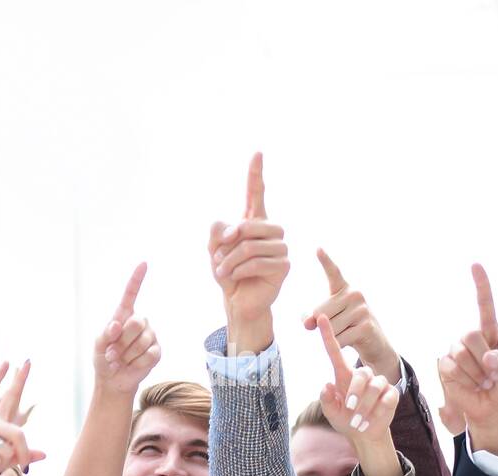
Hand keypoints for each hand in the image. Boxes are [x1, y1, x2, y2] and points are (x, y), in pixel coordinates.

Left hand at [94, 263, 160, 393]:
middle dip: (123, 341)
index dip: (137, 279)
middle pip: (136, 322)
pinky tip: (133, 365)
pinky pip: (149, 354)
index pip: (130, 294)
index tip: (143, 264)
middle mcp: (139, 322)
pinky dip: (137, 363)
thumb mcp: (97, 347)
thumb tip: (116, 325)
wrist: (114, 380)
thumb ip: (104, 335)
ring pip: (143, 341)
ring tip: (122, 360)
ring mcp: (150, 336)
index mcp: (123, 316)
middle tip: (114, 352)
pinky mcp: (157, 351)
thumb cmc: (104, 359)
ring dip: (128, 355)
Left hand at [207, 153, 289, 351]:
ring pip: (250, 246)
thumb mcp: (213, 248)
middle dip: (228, 244)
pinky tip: (234, 278)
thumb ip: (218, 230)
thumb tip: (235, 230)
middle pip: (249, 225)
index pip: (256, 193)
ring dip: (229, 261)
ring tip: (222, 272)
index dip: (256, 174)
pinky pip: (257, 263)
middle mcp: (271, 231)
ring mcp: (280, 248)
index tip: (257, 152)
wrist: (237, 301)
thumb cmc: (227, 272)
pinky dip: (239, 271)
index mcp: (254, 221)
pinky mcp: (284, 266)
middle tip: (216, 258)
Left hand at [302, 249, 400, 384]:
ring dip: (333, 337)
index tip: (318, 248)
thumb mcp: (329, 319)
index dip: (326, 261)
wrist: (374, 344)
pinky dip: (340, 346)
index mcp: (344, 289)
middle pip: (320, 313)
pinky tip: (351, 341)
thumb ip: (313, 318)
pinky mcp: (366, 326)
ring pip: (329, 328)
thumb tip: (308, 323)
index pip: (334, 273)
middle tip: (339, 328)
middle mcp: (355, 294)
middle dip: (322, 326)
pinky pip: (339, 340)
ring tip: (347, 333)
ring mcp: (362, 309)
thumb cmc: (348, 328)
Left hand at [316, 314, 398, 445]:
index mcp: (343, 375)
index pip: (335, 351)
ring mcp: (378, 383)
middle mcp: (362, 375)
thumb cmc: (345, 420)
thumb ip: (327, 401)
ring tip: (359, 421)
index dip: (328, 335)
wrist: (366, 434)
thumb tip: (326, 386)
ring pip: (375, 386)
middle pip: (361, 373)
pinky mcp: (391, 393)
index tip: (321, 317)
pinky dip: (378, 411)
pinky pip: (387, 398)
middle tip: (350, 408)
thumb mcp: (332, 413)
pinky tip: (372, 420)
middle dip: (355, 392)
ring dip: (365, 406)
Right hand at [437, 264, 497, 455]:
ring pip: (459, 352)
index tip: (475, 265)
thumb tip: (488, 358)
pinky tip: (470, 385)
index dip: (481, 286)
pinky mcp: (445, 366)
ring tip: (481, 381)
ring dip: (475, 372)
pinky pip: (450, 367)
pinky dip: (464, 379)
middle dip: (483, 357)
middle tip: (490, 373)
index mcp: (491, 333)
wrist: (491, 408)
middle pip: (470, 335)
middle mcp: (471, 338)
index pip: (484, 305)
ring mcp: (456, 351)